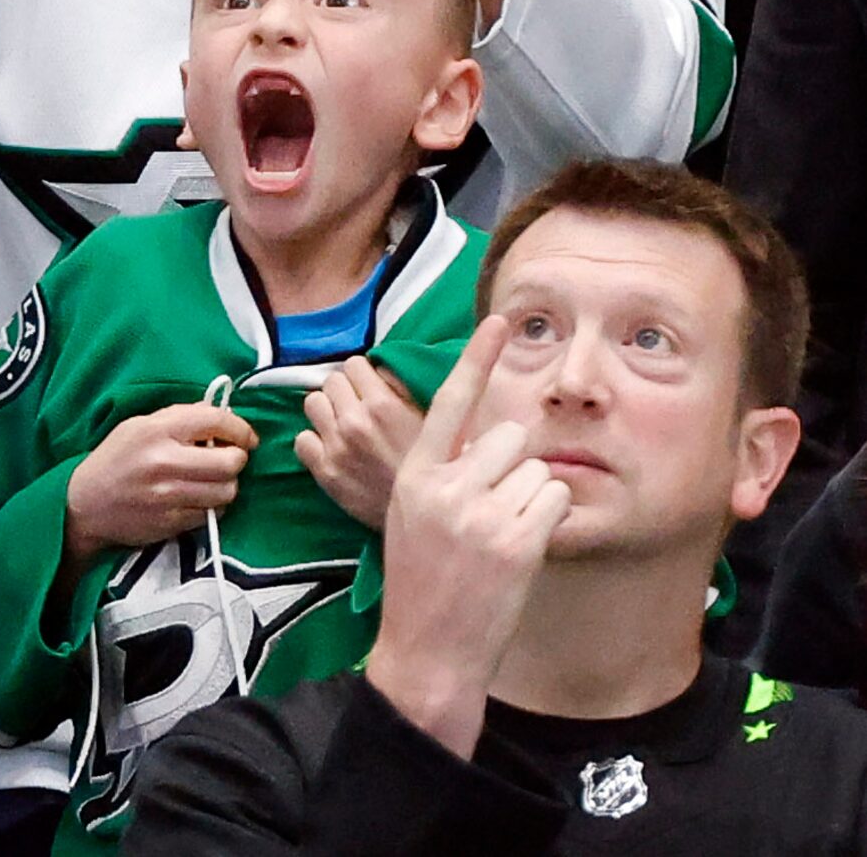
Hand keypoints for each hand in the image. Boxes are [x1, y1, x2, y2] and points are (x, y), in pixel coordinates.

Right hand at [66, 402, 258, 562]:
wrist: (85, 504)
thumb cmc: (115, 459)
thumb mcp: (141, 425)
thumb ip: (181, 418)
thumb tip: (220, 415)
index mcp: (158, 429)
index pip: (215, 420)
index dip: (240, 428)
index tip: (247, 437)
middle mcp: (166, 461)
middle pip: (230, 461)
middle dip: (237, 459)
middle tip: (229, 458)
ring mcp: (169, 496)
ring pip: (226, 492)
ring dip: (227, 485)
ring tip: (212, 480)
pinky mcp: (170, 523)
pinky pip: (210, 515)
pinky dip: (211, 507)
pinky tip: (198, 498)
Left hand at [295, 357, 423, 528]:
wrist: (430, 517)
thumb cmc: (439, 464)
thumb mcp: (433, 416)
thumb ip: (404, 386)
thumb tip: (380, 368)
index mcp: (382, 404)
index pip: (354, 364)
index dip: (364, 374)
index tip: (373, 388)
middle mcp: (354, 421)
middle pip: (332, 381)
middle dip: (346, 390)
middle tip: (360, 406)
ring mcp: (336, 448)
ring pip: (313, 404)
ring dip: (328, 410)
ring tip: (344, 423)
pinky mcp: (325, 473)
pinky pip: (302, 441)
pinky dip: (315, 441)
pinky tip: (332, 447)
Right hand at [365, 316, 570, 756]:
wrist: (428, 651)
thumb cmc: (425, 580)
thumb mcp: (415, 513)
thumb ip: (446, 471)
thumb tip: (494, 435)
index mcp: (415, 473)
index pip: (449, 400)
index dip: (476, 357)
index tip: (500, 318)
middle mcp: (446, 485)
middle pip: (509, 437)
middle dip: (512, 468)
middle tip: (491, 515)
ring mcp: (481, 513)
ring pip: (536, 469)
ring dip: (531, 498)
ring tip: (501, 538)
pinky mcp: (517, 540)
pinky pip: (555, 500)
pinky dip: (548, 521)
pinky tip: (521, 552)